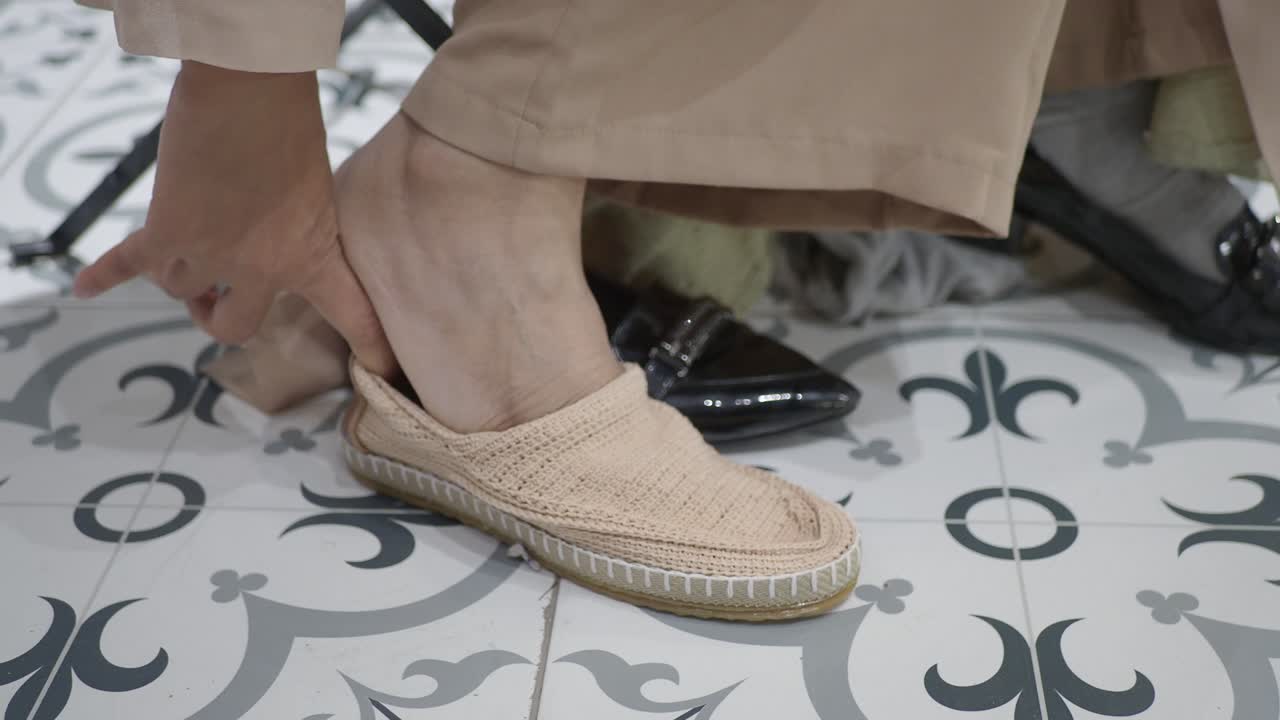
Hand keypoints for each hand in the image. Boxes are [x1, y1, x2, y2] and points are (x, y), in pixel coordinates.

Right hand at [73, 61, 395, 375]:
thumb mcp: (318, 187)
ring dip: (177, 269)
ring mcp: (211, 256)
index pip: (352, 314)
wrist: (250, 88)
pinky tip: (86, 288)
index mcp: (312, 256)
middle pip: (232, 325)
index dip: (371, 348)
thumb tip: (273, 235)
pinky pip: (130, 263)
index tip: (382, 373)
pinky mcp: (166, 231)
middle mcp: (262, 270)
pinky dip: (105, 274)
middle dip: (217, 315)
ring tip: (181, 239)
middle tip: (212, 299)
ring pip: (179, 286)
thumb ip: (301, 224)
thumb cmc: (293, 124)